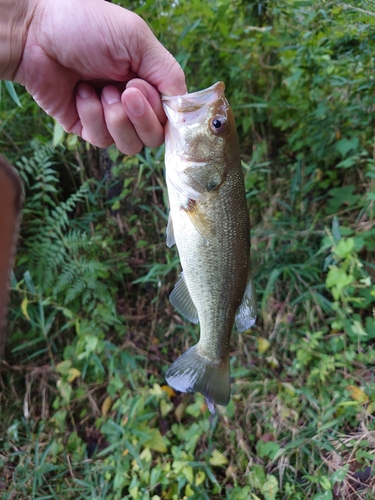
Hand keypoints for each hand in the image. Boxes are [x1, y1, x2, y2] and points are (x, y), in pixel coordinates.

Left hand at [13, 0, 186, 153]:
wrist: (35, 33)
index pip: (171, 116)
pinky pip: (102, 139)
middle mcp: (133, 104)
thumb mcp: (137, 39)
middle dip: (142, 117)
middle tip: (125, 91)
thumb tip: (183, 107)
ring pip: (131, 145)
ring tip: (101, 89)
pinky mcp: (87, 128)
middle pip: (154, 137)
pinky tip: (81, 92)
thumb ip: (168, 72)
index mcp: (150, 81)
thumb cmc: (86, 26)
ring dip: (117, 118)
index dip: (165, 113)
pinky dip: (92, 114)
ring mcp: (110, 118)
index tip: (148, 93)